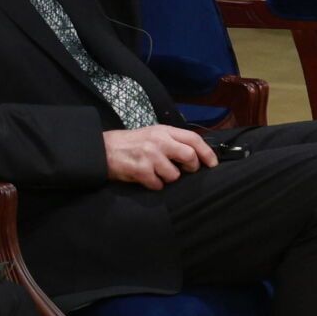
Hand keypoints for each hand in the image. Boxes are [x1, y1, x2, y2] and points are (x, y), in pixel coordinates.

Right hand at [103, 125, 217, 189]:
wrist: (103, 149)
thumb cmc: (131, 143)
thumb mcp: (153, 134)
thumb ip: (173, 140)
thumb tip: (195, 154)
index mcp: (164, 131)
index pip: (193, 139)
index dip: (207, 152)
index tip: (213, 163)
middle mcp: (159, 141)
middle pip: (189, 156)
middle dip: (192, 166)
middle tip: (186, 170)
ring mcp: (150, 156)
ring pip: (174, 175)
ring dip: (169, 178)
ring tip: (158, 172)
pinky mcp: (141, 170)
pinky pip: (158, 184)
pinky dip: (155, 185)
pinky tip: (147, 178)